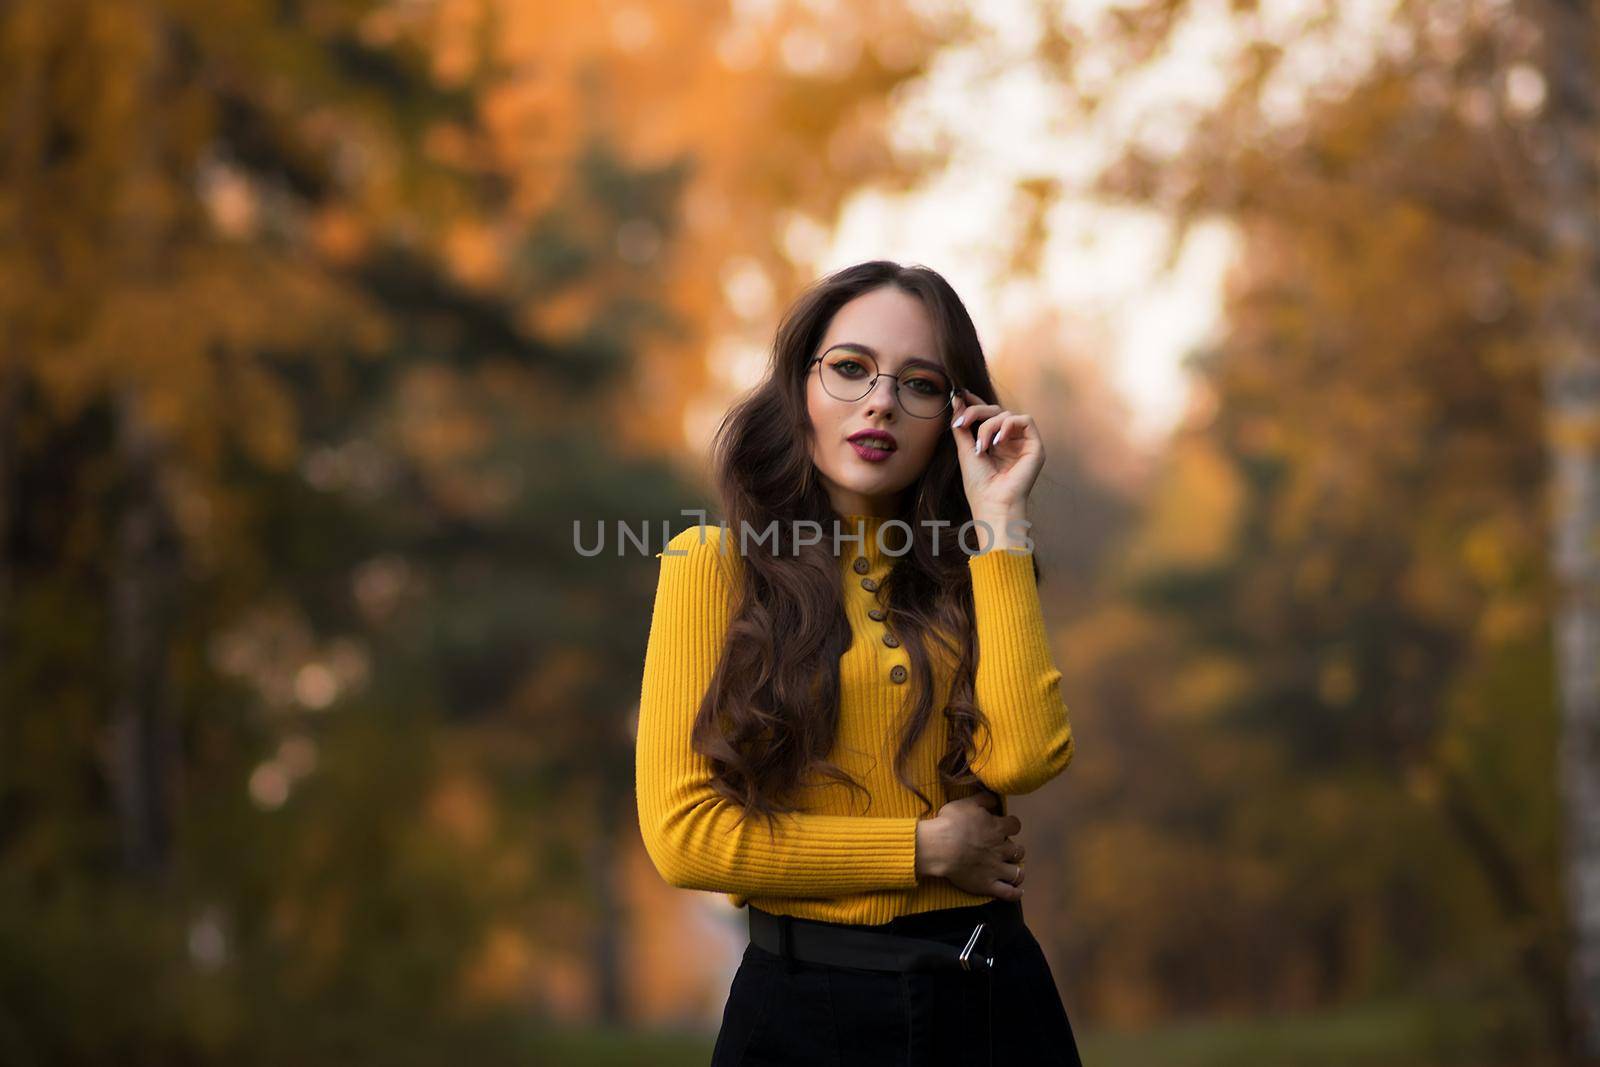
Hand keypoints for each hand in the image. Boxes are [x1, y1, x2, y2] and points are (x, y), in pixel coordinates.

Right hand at [914, 791, 1026, 900]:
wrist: (940, 847)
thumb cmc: (950, 823)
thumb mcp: (966, 803)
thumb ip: (983, 799)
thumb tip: (995, 800)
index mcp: (997, 828)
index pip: (1015, 825)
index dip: (1011, 826)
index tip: (1004, 827)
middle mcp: (1001, 849)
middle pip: (1018, 850)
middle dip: (1014, 850)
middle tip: (1003, 850)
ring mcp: (996, 868)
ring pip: (1017, 872)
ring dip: (1017, 871)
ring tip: (1012, 871)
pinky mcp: (988, 884)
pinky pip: (1008, 893)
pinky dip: (1015, 893)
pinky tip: (1017, 891)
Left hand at [949, 389, 1043, 533]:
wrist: (992, 504)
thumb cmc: (979, 485)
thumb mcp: (965, 450)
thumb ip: (962, 425)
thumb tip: (957, 400)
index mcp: (995, 443)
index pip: (988, 415)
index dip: (976, 402)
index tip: (960, 394)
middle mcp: (1010, 441)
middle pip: (995, 410)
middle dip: (976, 412)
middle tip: (962, 423)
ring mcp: (1023, 443)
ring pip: (1007, 414)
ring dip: (989, 425)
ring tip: (981, 446)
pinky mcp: (1035, 446)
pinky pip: (1025, 420)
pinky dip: (1008, 425)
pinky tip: (998, 441)